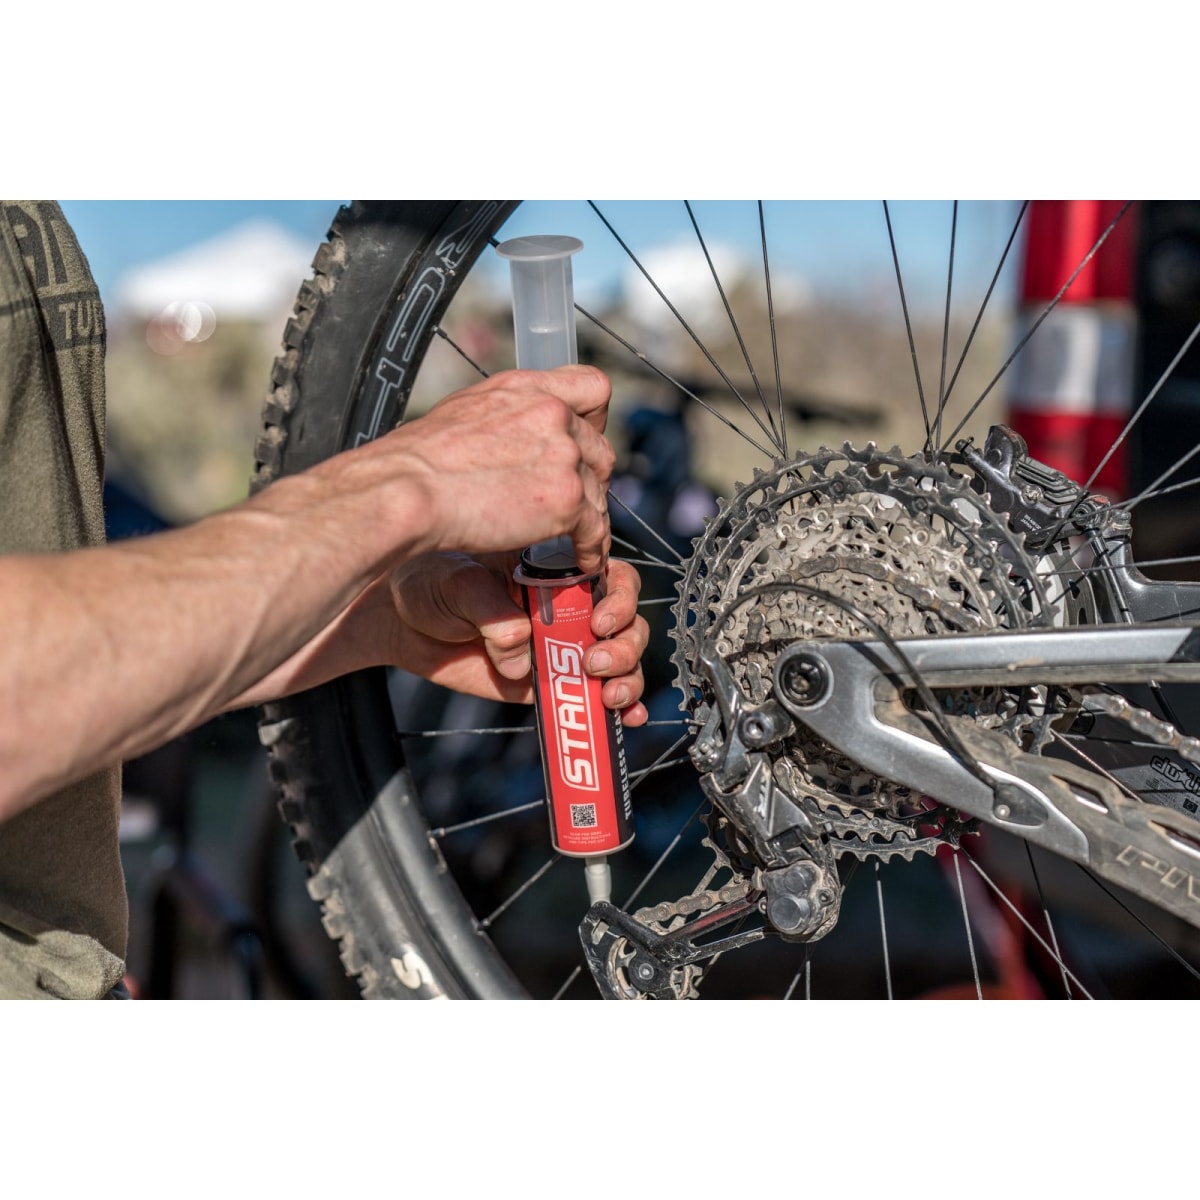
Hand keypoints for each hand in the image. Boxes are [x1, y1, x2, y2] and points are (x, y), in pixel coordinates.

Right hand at [375, 365, 614, 573]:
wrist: (405, 490)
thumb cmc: (417, 462)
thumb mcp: (465, 412)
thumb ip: (505, 417)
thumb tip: (512, 436)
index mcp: (527, 389)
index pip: (592, 388)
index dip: (595, 420)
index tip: (583, 443)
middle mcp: (552, 414)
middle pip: (599, 448)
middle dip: (591, 478)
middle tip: (574, 502)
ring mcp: (563, 456)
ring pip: (598, 493)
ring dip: (590, 518)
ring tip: (577, 540)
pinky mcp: (565, 499)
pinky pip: (595, 529)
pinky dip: (592, 549)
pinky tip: (581, 560)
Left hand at [384, 552, 648, 724]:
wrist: (401, 621)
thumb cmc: (430, 583)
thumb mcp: (457, 581)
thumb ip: (491, 610)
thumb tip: (518, 650)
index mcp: (557, 569)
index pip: (613, 576)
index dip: (620, 598)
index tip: (598, 620)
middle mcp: (569, 607)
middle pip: (627, 623)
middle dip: (624, 645)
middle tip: (594, 661)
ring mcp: (563, 648)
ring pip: (621, 661)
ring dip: (627, 678)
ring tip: (605, 693)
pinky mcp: (549, 685)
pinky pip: (594, 698)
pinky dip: (623, 709)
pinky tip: (629, 718)